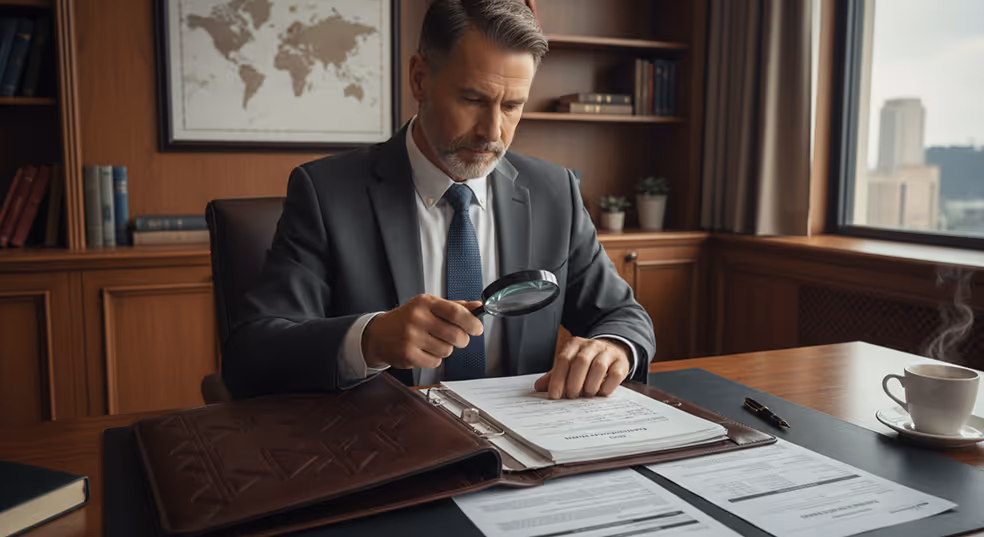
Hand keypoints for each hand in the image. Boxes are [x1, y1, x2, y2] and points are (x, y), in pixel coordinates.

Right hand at [362, 295, 482, 368]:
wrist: (379, 334)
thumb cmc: (407, 318)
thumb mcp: (429, 306)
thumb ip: (455, 306)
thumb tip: (478, 307)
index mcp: (425, 303)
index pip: (456, 312)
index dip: (471, 322)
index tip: (477, 328)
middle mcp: (417, 319)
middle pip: (455, 335)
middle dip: (462, 339)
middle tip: (458, 338)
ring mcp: (411, 338)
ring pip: (447, 350)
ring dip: (446, 349)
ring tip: (433, 342)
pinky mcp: (408, 355)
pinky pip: (436, 362)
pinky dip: (435, 358)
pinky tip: (424, 350)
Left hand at [534, 337, 629, 398]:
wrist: (611, 351)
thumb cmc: (586, 362)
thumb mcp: (569, 365)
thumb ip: (555, 375)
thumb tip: (539, 387)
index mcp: (574, 344)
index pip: (563, 360)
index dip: (558, 379)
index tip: (555, 396)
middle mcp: (591, 345)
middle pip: (580, 362)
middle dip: (574, 382)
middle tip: (572, 396)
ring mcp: (607, 352)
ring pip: (598, 367)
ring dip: (590, 385)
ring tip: (586, 394)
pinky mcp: (621, 362)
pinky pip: (615, 374)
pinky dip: (607, 386)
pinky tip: (601, 393)